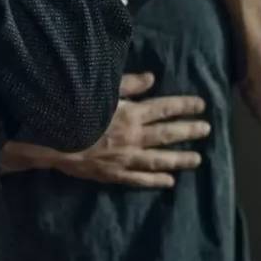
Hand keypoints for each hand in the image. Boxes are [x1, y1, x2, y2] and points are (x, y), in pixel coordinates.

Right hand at [56, 72, 209, 188]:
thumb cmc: (77, 111)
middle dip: (189, 131)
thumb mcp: (102, 92)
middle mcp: (135, 137)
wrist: (54, 140)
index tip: (201, 105)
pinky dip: (156, 181)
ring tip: (198, 160)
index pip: (165, 109)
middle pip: (168, 134)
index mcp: (132, 114)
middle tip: (207, 130)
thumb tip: (151, 78)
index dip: (184, 106)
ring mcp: (127, 158)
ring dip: (180, 159)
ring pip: (160, 159)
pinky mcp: (115, 174)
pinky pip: (140, 179)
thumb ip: (128, 84)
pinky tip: (170, 182)